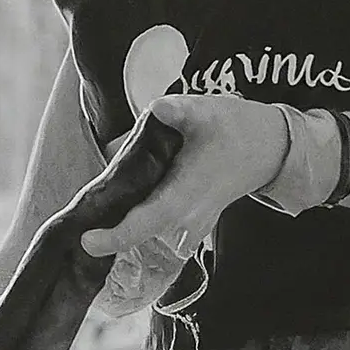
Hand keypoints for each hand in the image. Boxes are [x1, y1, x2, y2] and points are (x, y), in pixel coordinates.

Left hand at [80, 94, 287, 257]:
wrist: (268, 149)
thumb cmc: (237, 129)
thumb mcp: (209, 112)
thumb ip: (181, 110)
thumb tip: (157, 108)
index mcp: (184, 196)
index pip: (143, 225)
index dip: (113, 237)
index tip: (86, 241)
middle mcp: (184, 220)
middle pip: (136, 236)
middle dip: (106, 232)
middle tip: (81, 221)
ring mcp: (188, 228)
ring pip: (144, 235)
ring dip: (118, 229)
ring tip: (94, 218)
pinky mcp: (187, 228)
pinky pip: (154, 232)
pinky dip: (133, 225)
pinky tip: (116, 212)